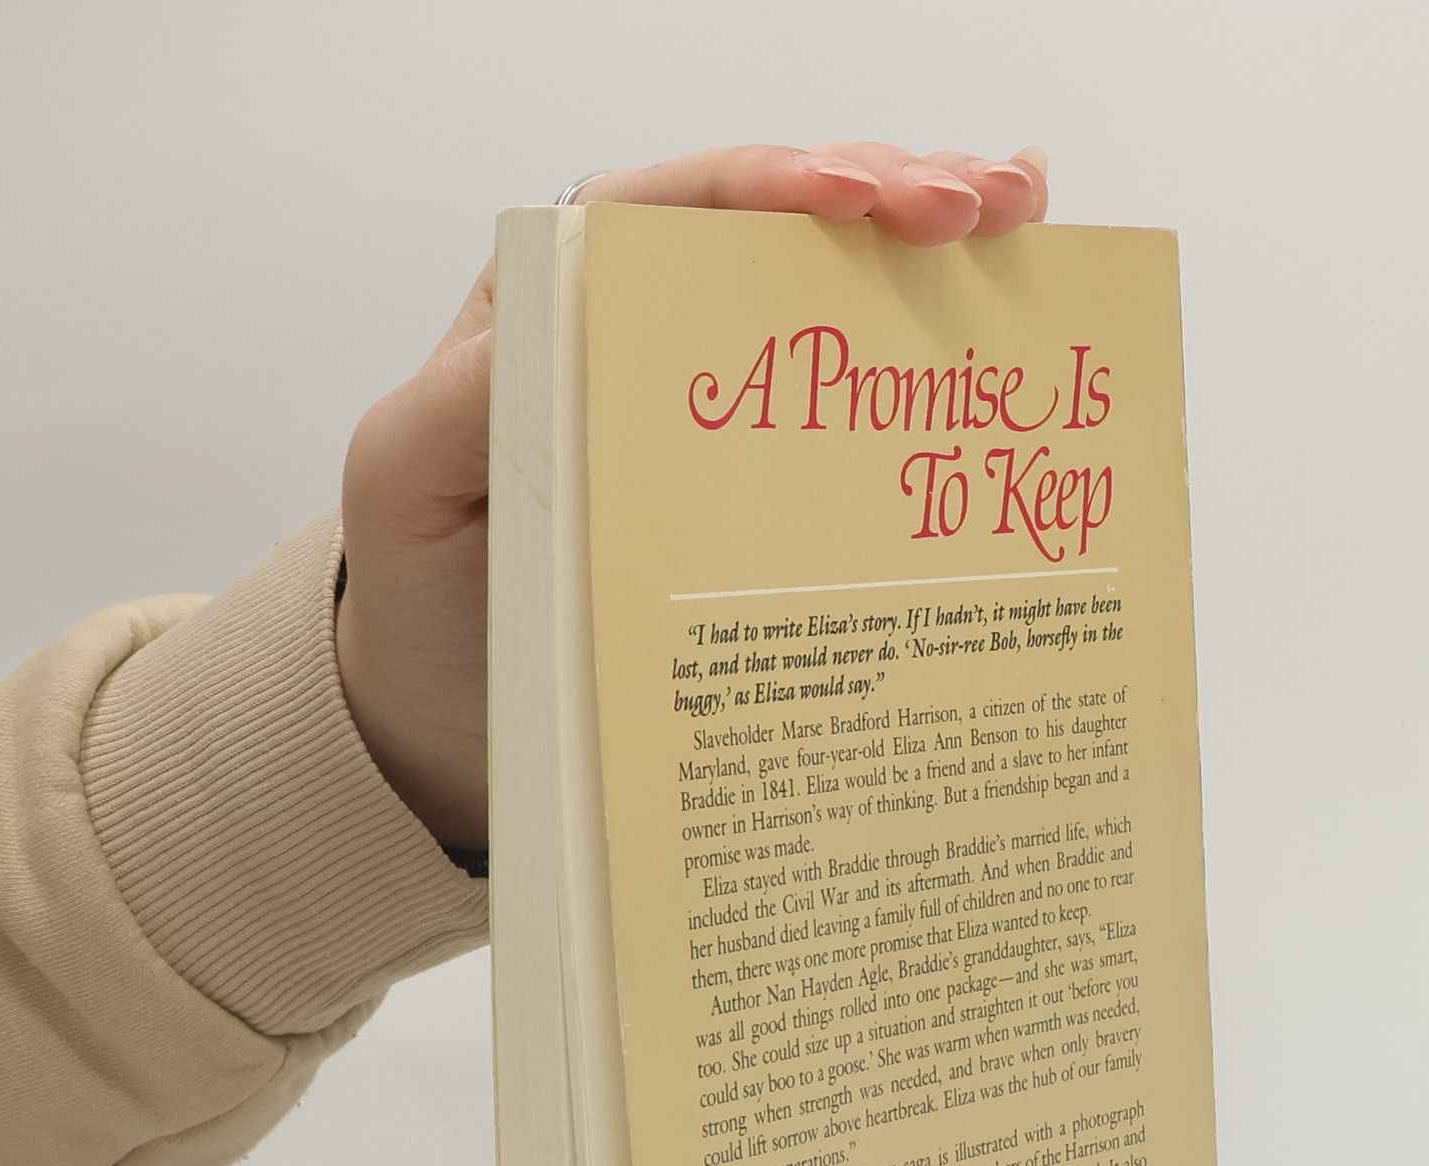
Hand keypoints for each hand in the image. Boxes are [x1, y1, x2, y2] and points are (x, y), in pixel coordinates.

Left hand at [335, 142, 1050, 851]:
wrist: (463, 717)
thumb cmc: (431, 594)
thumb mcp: (409, 487)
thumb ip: (470, 402)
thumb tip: (567, 332)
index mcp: (562, 306)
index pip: (672, 208)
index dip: (769, 184)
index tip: (853, 197)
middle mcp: (652, 329)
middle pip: (779, 226)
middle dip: (886, 191)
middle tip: (977, 204)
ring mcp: (724, 401)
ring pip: (836, 285)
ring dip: (934, 241)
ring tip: (1019, 216)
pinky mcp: (772, 476)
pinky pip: (860, 394)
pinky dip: (937, 335)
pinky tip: (1013, 289)